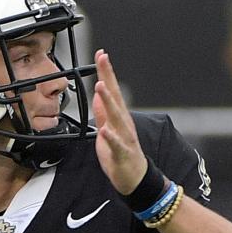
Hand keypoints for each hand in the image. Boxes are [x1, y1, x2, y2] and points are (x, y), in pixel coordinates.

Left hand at [92, 50, 147, 194]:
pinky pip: (116, 145)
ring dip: (109, 102)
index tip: (101, 54)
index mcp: (118, 116)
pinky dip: (110, 137)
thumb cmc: (119, 154)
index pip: (111, 90)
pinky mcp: (122, 154)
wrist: (134, 178)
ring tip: (101, 87)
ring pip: (116, 117)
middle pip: (115, 96)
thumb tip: (98, 94)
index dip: (106, 72)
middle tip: (103, 59)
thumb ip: (102, 112)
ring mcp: (124, 137)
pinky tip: (104, 130)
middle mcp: (123, 123)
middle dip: (108, 77)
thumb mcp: (106, 129)